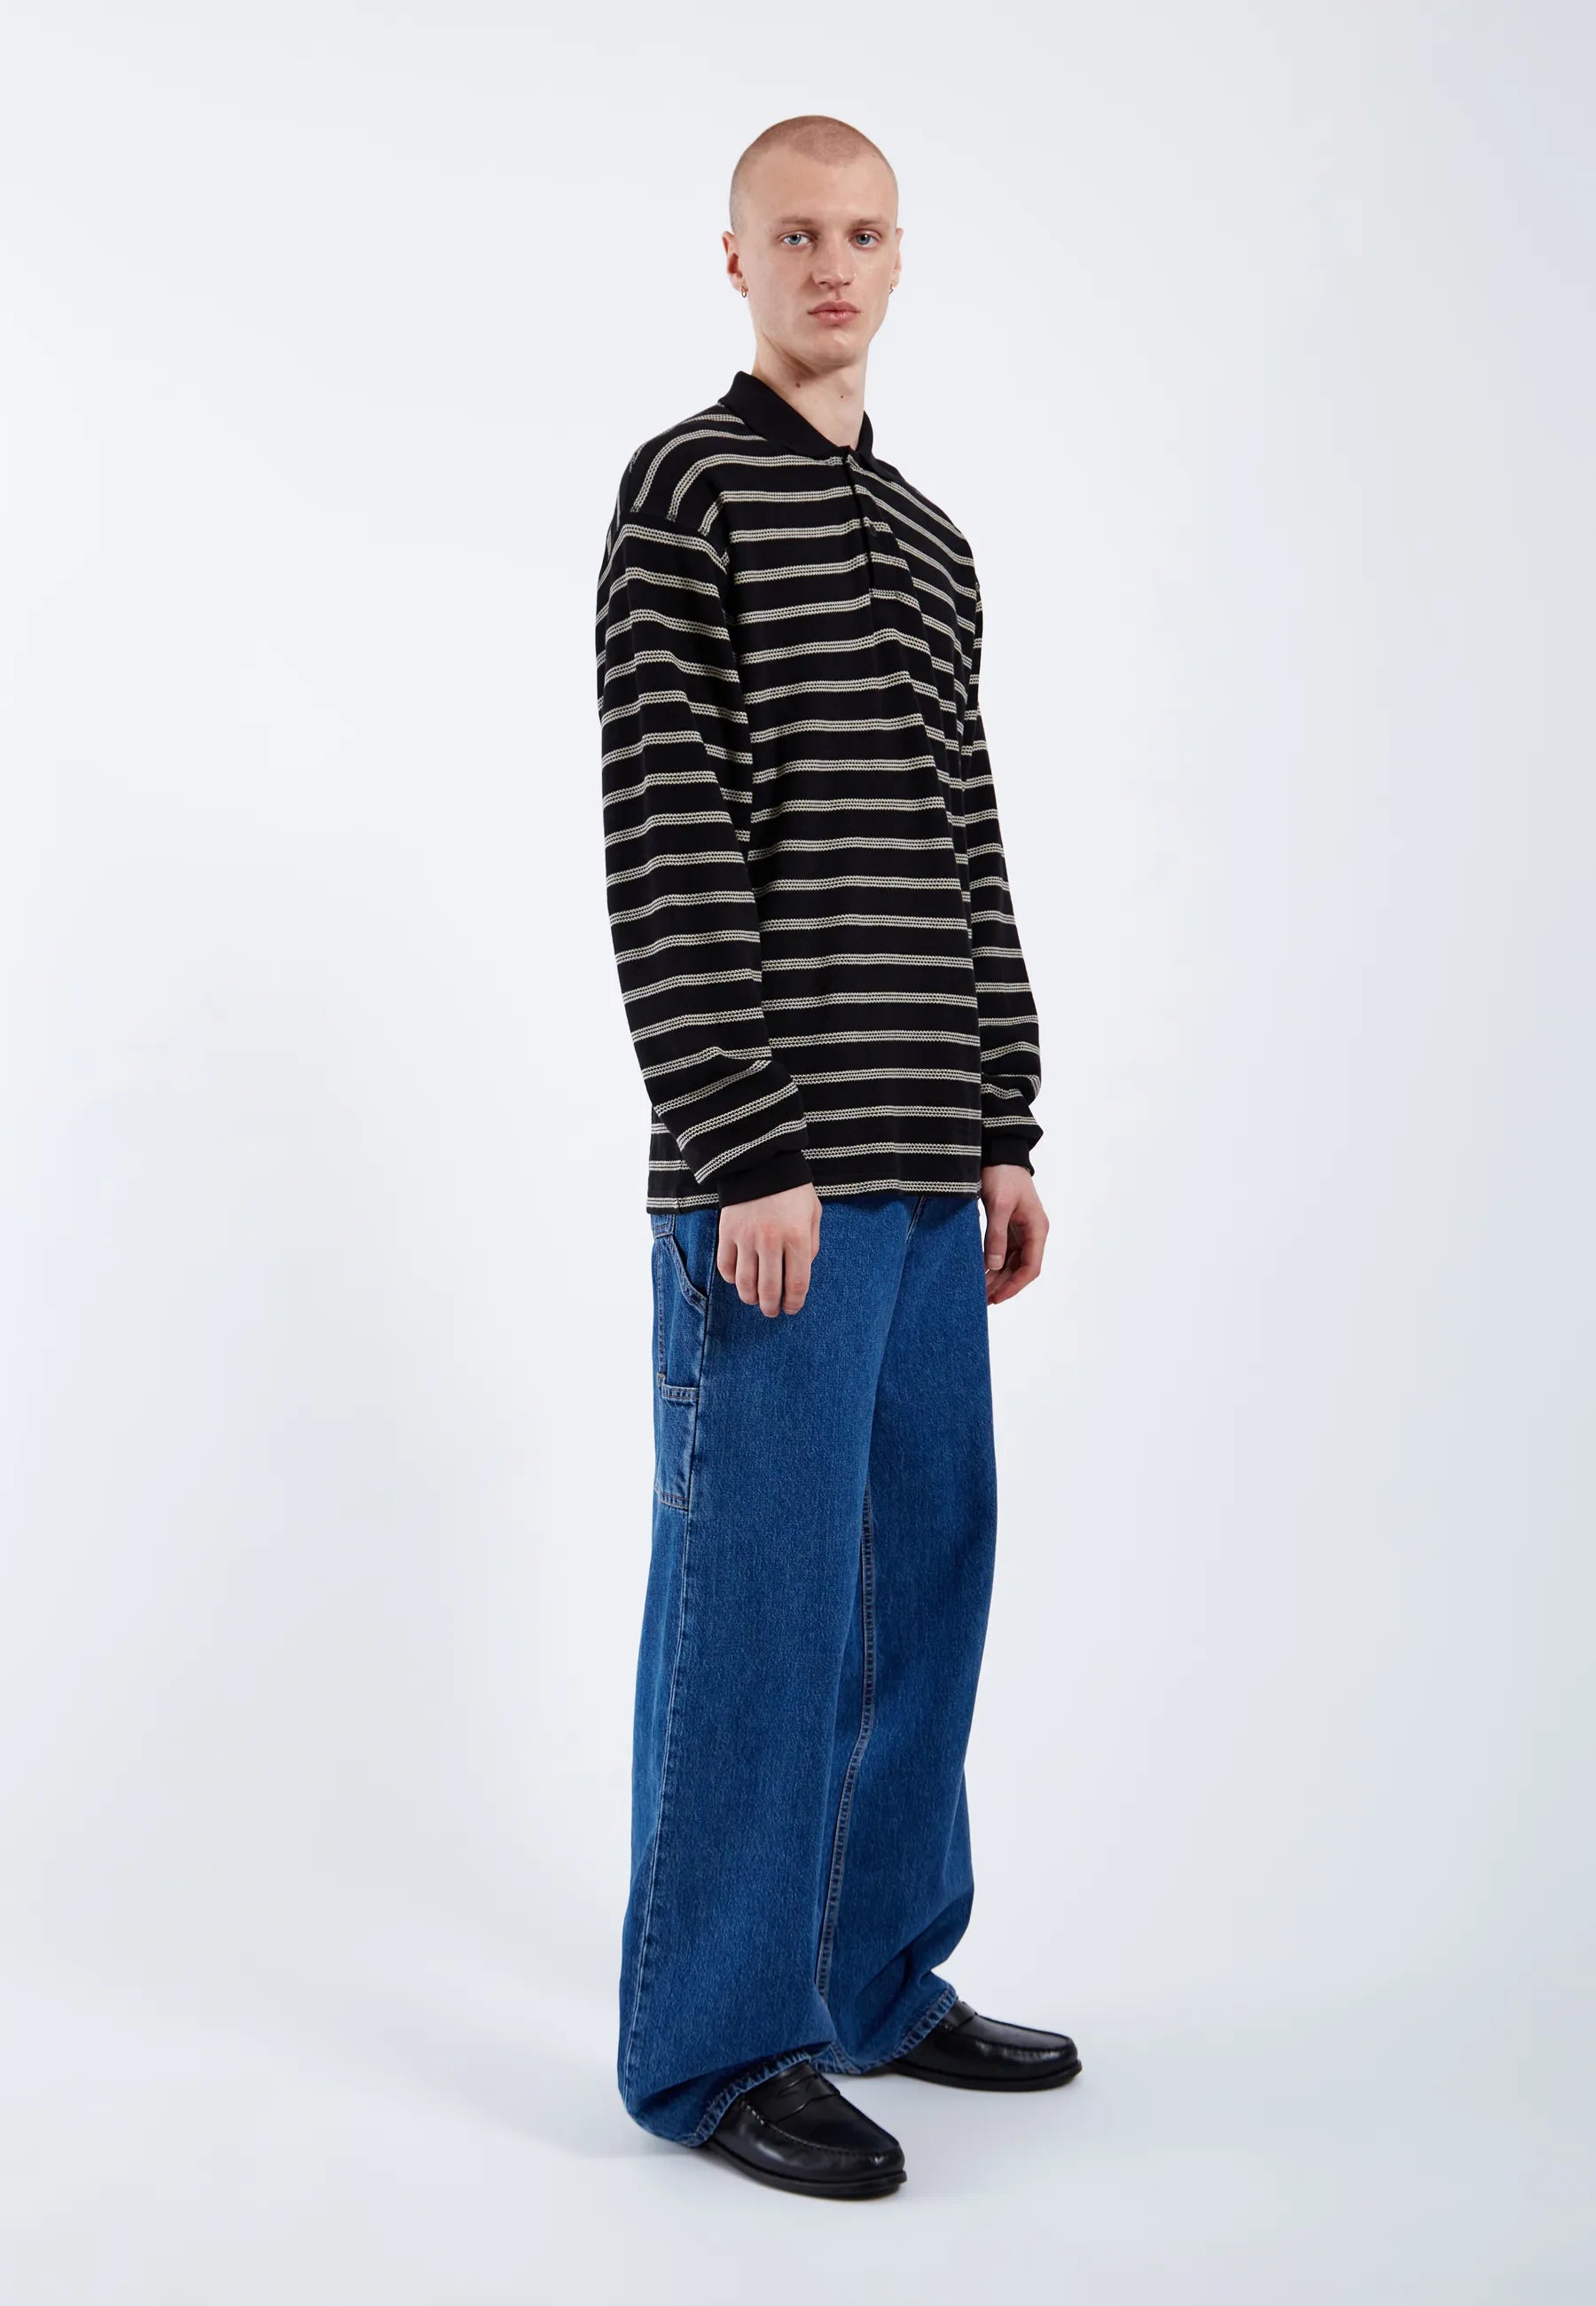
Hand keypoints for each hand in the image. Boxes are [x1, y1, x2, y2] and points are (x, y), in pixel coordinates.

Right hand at [716, 1182, 820, 1316]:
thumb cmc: (793, 1190)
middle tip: (772, 1312)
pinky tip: (739, 1281)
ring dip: (750, 1298)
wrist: (761, 1163)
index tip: (792, 1308)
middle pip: (769, 1289)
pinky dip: (732, 1279)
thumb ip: (811, 1245)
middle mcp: (771, 1241)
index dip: (794, 1303)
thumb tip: (800, 1273)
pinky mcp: (727, 1232)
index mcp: (798, 1237)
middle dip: (772, 1307)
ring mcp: (746, 1238)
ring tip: (755, 1301)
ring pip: (745, 1283)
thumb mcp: (813, 1214)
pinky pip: (726, 1267)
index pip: (797, 1284)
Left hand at [981, 1165, 1046, 1303]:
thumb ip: (996, 1236)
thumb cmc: (1002, 1174)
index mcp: (1037, 1228)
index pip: (1031, 1267)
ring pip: (1012, 1263)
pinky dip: (992, 1265)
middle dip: (1003, 1285)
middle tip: (982, 1300)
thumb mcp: (998, 1205)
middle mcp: (1033, 1232)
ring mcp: (1021, 1230)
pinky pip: (1004, 1252)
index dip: (1015, 1285)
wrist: (999, 1152)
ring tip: (979, 1292)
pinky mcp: (1009, 1227)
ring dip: (997, 1278)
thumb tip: (994, 1266)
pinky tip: (980, 1274)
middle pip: (1021, 1269)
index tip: (997, 1297)